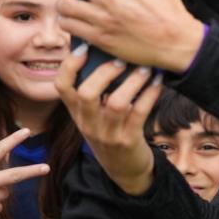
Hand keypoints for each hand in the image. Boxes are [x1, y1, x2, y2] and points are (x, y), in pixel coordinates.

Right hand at [56, 48, 161, 195]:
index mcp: (76, 113)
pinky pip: (139, 113)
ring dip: (133, 82)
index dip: (70, 65)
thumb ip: (94, 90)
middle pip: (86, 93)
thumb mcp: (94, 116)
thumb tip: (105, 52)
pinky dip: (150, 94)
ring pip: (116, 103)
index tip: (85, 47)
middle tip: (121, 59)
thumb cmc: (110, 133)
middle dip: (105, 72)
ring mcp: (107, 134)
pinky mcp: (128, 141)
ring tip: (145, 68)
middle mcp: (87, 123)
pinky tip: (157, 82)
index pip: (61, 86)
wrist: (124, 170)